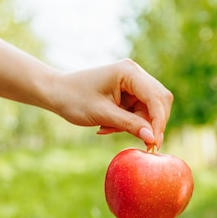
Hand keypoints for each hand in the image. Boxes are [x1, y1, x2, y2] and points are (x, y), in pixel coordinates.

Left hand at [49, 59, 172, 148]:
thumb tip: (152, 138)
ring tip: (110, 129)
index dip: (159, 121)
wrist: (56, 92)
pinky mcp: (130, 91)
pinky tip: (109, 125)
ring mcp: (133, 81)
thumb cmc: (74, 99)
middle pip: (160, 101)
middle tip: (145, 145)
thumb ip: (130, 125)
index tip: (154, 143)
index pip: (155, 97)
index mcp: (128, 72)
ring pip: (151, 108)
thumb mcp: (102, 115)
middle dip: (153, 124)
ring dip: (138, 124)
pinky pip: (141, 111)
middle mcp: (135, 73)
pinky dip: (130, 122)